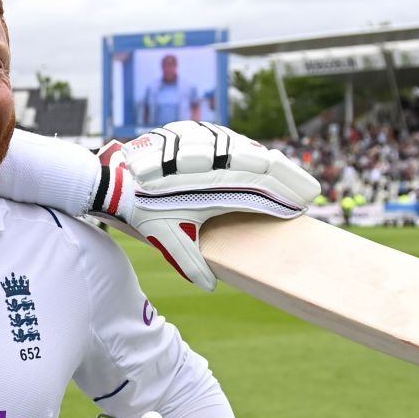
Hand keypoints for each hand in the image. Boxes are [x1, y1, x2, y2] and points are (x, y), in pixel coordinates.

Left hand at [89, 122, 318, 290]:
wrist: (111, 178)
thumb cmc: (142, 210)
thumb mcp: (167, 238)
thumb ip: (191, 262)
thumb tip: (210, 287)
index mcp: (218, 181)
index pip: (267, 183)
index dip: (289, 193)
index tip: (305, 204)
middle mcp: (216, 154)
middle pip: (265, 161)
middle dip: (289, 176)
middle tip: (307, 191)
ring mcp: (205, 138)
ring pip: (247, 147)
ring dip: (267, 163)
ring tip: (285, 178)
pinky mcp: (193, 130)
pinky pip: (227, 139)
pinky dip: (242, 151)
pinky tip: (252, 161)